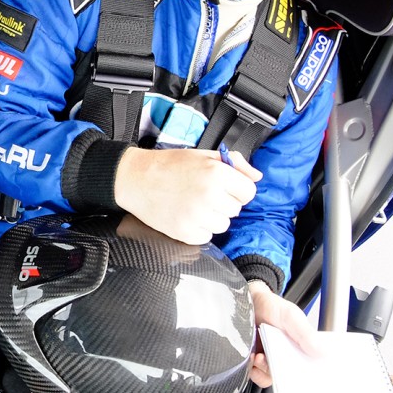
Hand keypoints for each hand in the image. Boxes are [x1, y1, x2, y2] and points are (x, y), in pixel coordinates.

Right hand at [113, 147, 261, 244]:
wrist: (135, 179)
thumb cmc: (168, 166)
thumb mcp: (203, 155)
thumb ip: (235, 163)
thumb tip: (256, 176)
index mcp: (217, 173)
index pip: (249, 192)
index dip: (237, 189)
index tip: (224, 187)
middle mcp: (210, 195)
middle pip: (235, 210)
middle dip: (223, 202)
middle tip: (203, 193)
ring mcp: (197, 216)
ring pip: (222, 225)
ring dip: (211, 217)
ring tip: (193, 204)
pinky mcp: (185, 232)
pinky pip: (206, 237)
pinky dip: (198, 229)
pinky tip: (185, 215)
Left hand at [247, 281, 317, 387]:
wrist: (247, 300)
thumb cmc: (271, 306)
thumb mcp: (291, 316)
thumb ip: (305, 333)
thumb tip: (322, 352)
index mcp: (299, 347)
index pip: (307, 366)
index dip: (307, 373)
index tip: (303, 373)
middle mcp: (285, 355)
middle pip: (289, 375)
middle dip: (283, 373)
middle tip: (276, 362)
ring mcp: (268, 358)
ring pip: (271, 376)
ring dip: (265, 371)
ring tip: (260, 357)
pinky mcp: (253, 359)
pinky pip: (255, 373)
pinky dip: (253, 370)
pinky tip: (252, 357)